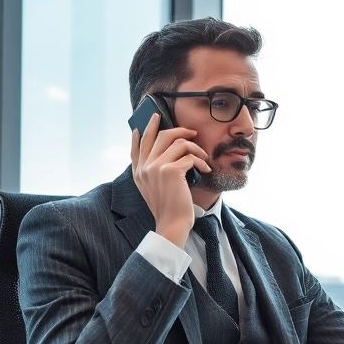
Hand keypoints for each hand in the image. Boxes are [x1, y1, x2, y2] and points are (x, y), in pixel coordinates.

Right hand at [130, 113, 211, 247]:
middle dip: (178, 129)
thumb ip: (152, 171)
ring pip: (179, 143)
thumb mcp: (152, 189)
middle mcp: (145, 167)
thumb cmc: (168, 207)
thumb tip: (161, 154)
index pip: (138, 145)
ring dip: (196, 148)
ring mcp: (156, 168)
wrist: (172, 223)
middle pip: (160, 136)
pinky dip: (201, 162)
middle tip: (191, 131)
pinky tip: (206, 169)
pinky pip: (190, 156)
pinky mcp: (171, 171)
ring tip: (204, 157)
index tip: (153, 119)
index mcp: (138, 171)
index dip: (144, 131)